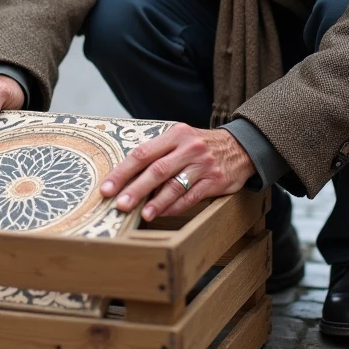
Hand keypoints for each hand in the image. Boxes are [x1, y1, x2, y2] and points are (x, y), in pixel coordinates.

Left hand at [99, 124, 254, 221]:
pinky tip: (162, 213)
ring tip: (142, 214)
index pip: (143, 153)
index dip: (123, 172)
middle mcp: (189, 148)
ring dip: (156, 202)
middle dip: (136, 188)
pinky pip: (192, 196)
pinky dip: (175, 206)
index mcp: (175, 134)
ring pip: (175, 185)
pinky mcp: (215, 180)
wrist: (240, 147)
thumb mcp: (180, 139)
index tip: (107, 187)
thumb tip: (126, 177)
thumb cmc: (201, 146)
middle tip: (120, 204)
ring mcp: (203, 165)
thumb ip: (158, 153)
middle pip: (157, 170)